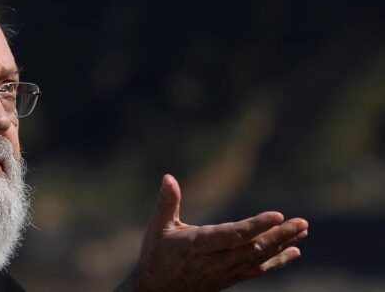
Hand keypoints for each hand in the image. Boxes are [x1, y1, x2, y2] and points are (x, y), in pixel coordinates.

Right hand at [119, 174, 308, 291]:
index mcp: (198, 245)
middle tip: (302, 223)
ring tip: (302, 231)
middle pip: (253, 248)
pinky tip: (293, 252)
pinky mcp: (229, 279)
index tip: (278, 215)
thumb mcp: (157, 226)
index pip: (232, 235)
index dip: (256, 226)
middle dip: (279, 235)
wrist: (155, 291)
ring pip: (258, 259)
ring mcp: (224, 272)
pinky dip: (276, 262)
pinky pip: (257, 270)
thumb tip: (168, 177)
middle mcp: (215, 261)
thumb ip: (166, 202)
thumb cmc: (156, 255)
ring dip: (282, 245)